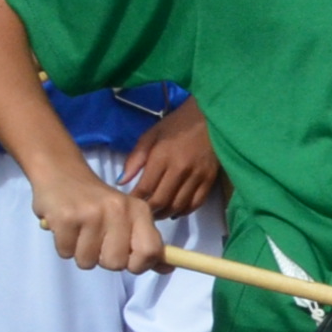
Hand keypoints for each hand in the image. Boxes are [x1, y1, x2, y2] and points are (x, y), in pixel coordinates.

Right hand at [37, 168, 164, 273]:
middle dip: (104, 259)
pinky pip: (66, 253)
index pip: (151, 251)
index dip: (139, 265)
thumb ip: (148, 244)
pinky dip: (65, 246)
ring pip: (88, 262)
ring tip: (81, 233)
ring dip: (82, 253)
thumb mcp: (129, 216)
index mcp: (139, 210)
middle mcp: (119, 210)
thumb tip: (169, 268)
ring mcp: (91, 213)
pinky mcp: (65, 218)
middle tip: (97, 240)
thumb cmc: (98, 201)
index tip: (128, 260)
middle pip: (116, 263)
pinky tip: (67, 228)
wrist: (61, 173)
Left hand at [123, 99, 223, 217]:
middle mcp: (180, 169)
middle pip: (161, 200)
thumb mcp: (150, 136)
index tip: (130, 203)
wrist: (209, 118)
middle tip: (143, 212)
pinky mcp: (210, 179)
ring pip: (178, 205)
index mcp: (162, 156)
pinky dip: (184, 211)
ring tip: (157, 214)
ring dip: (165, 213)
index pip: (145, 187)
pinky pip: (196, 203)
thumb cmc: (176, 125)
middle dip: (149, 210)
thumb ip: (135, 158)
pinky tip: (176, 211)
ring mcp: (197, 176)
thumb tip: (121, 182)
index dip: (136, 199)